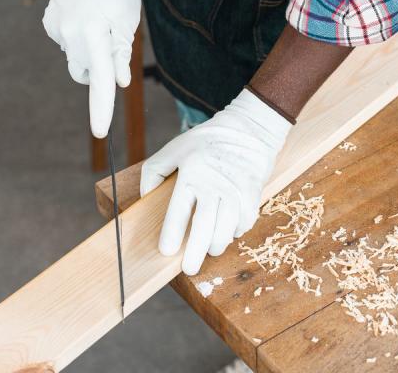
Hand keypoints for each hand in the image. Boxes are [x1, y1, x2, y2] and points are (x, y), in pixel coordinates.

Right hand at [42, 0, 140, 137]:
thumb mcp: (127, 21)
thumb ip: (120, 53)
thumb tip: (119, 82)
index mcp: (94, 35)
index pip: (100, 79)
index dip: (101, 107)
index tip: (100, 132)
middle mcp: (70, 35)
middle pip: (85, 71)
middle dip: (98, 68)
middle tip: (112, 41)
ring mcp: (56, 28)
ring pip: (76, 57)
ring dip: (88, 49)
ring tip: (98, 21)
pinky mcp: (50, 23)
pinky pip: (66, 41)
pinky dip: (76, 36)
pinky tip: (83, 14)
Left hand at [140, 89, 292, 274]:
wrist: (249, 129)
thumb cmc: (207, 141)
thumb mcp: (174, 148)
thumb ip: (154, 172)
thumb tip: (144, 198)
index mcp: (192, 173)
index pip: (179, 210)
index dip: (173, 234)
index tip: (167, 251)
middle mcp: (214, 183)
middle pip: (205, 226)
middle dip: (195, 252)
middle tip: (189, 268)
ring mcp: (236, 190)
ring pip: (226, 229)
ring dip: (217, 245)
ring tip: (209, 250)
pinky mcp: (253, 194)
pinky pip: (244, 222)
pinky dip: (236, 232)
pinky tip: (228, 231)